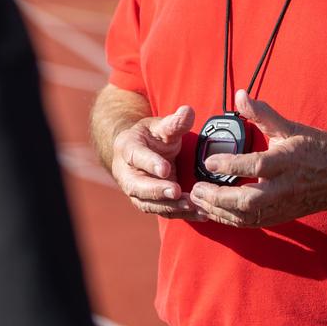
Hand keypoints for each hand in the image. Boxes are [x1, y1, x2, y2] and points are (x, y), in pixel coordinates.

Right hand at [110, 104, 206, 221]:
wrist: (141, 151)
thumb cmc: (151, 137)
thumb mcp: (161, 125)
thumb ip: (174, 122)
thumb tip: (188, 112)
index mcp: (128, 148)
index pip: (136, 156)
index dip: (150, 163)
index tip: (166, 169)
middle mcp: (127, 173)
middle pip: (138, 186)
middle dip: (158, 191)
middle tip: (177, 192)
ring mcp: (136, 191)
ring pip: (150, 204)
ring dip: (171, 206)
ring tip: (192, 205)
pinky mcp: (150, 203)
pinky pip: (163, 211)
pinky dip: (180, 214)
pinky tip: (199, 213)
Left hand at [188, 90, 326, 227]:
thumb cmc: (318, 149)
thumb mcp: (291, 127)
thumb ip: (262, 114)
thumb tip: (239, 95)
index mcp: (288, 161)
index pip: (256, 165)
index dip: (230, 165)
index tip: (208, 161)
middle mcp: (284, 187)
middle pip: (248, 200)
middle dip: (219, 198)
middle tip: (196, 188)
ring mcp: (283, 206)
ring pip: (247, 216)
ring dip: (219, 211)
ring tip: (198, 200)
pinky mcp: (281, 217)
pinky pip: (252, 223)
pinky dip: (230, 219)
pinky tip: (214, 211)